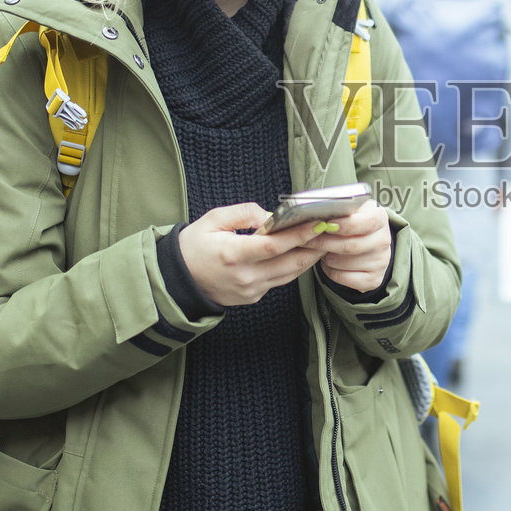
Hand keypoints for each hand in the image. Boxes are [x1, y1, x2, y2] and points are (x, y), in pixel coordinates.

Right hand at [177, 202, 326, 306]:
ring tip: (323, 242)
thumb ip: (244, 213)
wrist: (179, 280)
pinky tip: (302, 254)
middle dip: (314, 247)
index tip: (317, 224)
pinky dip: (293, 267)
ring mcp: (251, 290)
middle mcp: (245, 276)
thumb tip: (271, 216)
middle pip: (290, 262)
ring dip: (308, 258)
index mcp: (233, 254)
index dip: (299, 235)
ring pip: (290, 274)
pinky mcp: (253, 297)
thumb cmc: (194, 246)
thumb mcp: (213, 220)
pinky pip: (280, 281)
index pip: (274, 245)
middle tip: (331, 232)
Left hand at [304, 200, 391, 293]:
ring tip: (320, 249)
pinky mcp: (373, 280)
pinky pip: (341, 276)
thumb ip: (339, 210)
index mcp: (380, 218)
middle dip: (324, 242)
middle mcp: (384, 241)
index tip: (324, 224)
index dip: (343, 224)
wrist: (368, 244)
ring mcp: (380, 262)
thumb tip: (316, 215)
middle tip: (306, 238)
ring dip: (325, 256)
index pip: (365, 223)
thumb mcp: (351, 210)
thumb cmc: (353, 223)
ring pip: (341, 262)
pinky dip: (329, 270)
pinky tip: (328, 261)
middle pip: (350, 245)